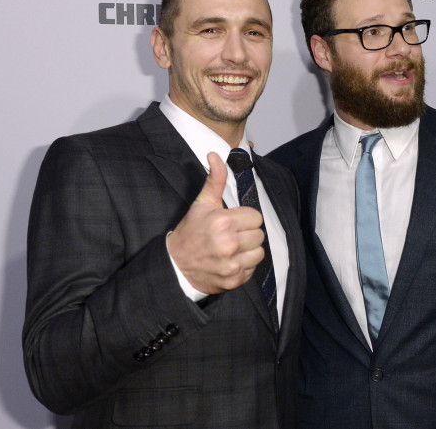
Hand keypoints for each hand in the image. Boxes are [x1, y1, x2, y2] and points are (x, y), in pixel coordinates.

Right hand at [168, 152, 264, 293]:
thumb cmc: (191, 232)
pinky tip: (230, 261)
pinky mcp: (234, 280)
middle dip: (247, 233)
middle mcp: (228, 244)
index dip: (245, 218)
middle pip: (259, 234)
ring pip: (259, 252)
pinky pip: (253, 269)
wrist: (176, 265)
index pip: (256, 217)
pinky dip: (244, 265)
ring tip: (233, 248)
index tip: (233, 222)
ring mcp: (231, 264)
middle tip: (232, 235)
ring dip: (249, 250)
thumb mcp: (202, 203)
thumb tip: (216, 155)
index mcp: (223, 222)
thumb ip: (215, 179)